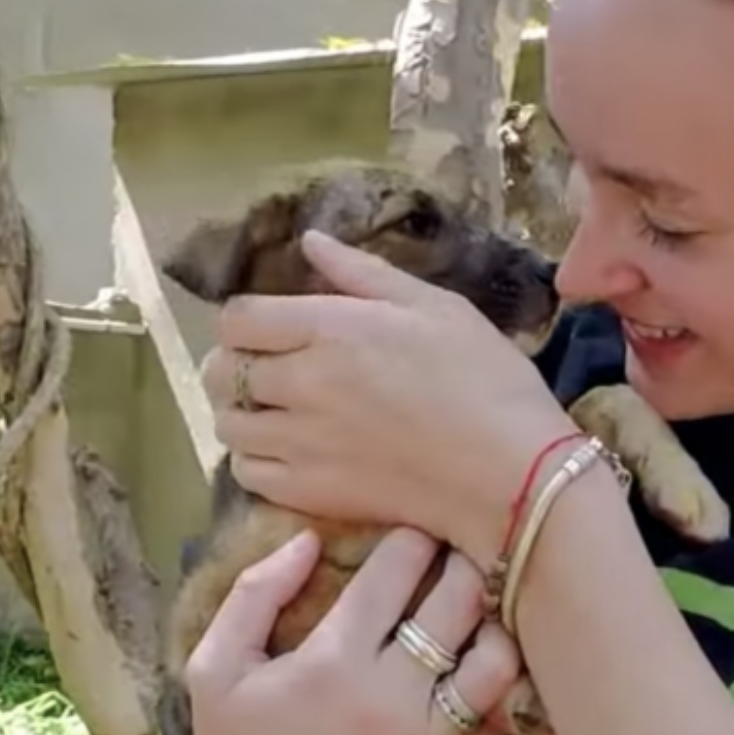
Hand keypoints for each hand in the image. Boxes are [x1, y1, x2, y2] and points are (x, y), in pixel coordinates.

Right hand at [181, 525, 518, 734]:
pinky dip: (497, 687)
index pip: (398, 569)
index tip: (414, 532)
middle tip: (457, 554)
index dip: (413, 538)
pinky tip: (480, 667)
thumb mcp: (214, 667)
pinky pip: (496, 720)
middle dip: (462, 563)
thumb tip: (308, 539)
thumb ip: (256, 593)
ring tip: (479, 611)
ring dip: (493, 624)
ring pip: (496, 660)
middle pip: (459, 600)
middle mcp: (389, 696)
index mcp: (332, 659)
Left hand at [201, 230, 577, 570]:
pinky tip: (283, 452)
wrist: (510, 474)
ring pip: (228, 425)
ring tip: (268, 412)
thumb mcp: (438, 307)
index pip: (239, 318)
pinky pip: (247, 474)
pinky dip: (253, 460)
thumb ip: (365, 275)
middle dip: (235, 363)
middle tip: (263, 368)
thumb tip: (311, 241)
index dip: (244, 319)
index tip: (268, 326)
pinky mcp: (310, 493)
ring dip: (239, 412)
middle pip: (224, 371)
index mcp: (331, 329)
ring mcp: (301, 444)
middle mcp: (302, 384)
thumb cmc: (486, 381)